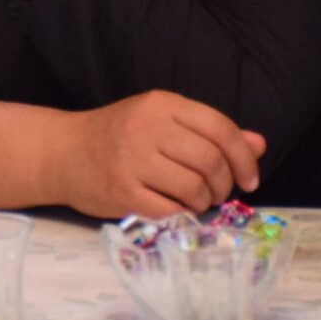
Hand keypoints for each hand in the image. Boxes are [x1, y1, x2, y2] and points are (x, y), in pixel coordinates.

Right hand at [53, 90, 264, 219]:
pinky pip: (171, 211)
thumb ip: (209, 132)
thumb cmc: (118, 136)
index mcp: (160, 104)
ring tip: (195, 201)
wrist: (62, 152)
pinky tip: (175, 209)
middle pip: (211, 161)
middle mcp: (146, 128)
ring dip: (204, 202)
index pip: (220, 128)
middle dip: (224, 184)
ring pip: (194, 188)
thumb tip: (258, 145)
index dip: (244, 158)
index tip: (249, 180)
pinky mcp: (121, 192)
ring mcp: (131, 160)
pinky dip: (182, 215)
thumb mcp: (162, 121)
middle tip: (217, 193)